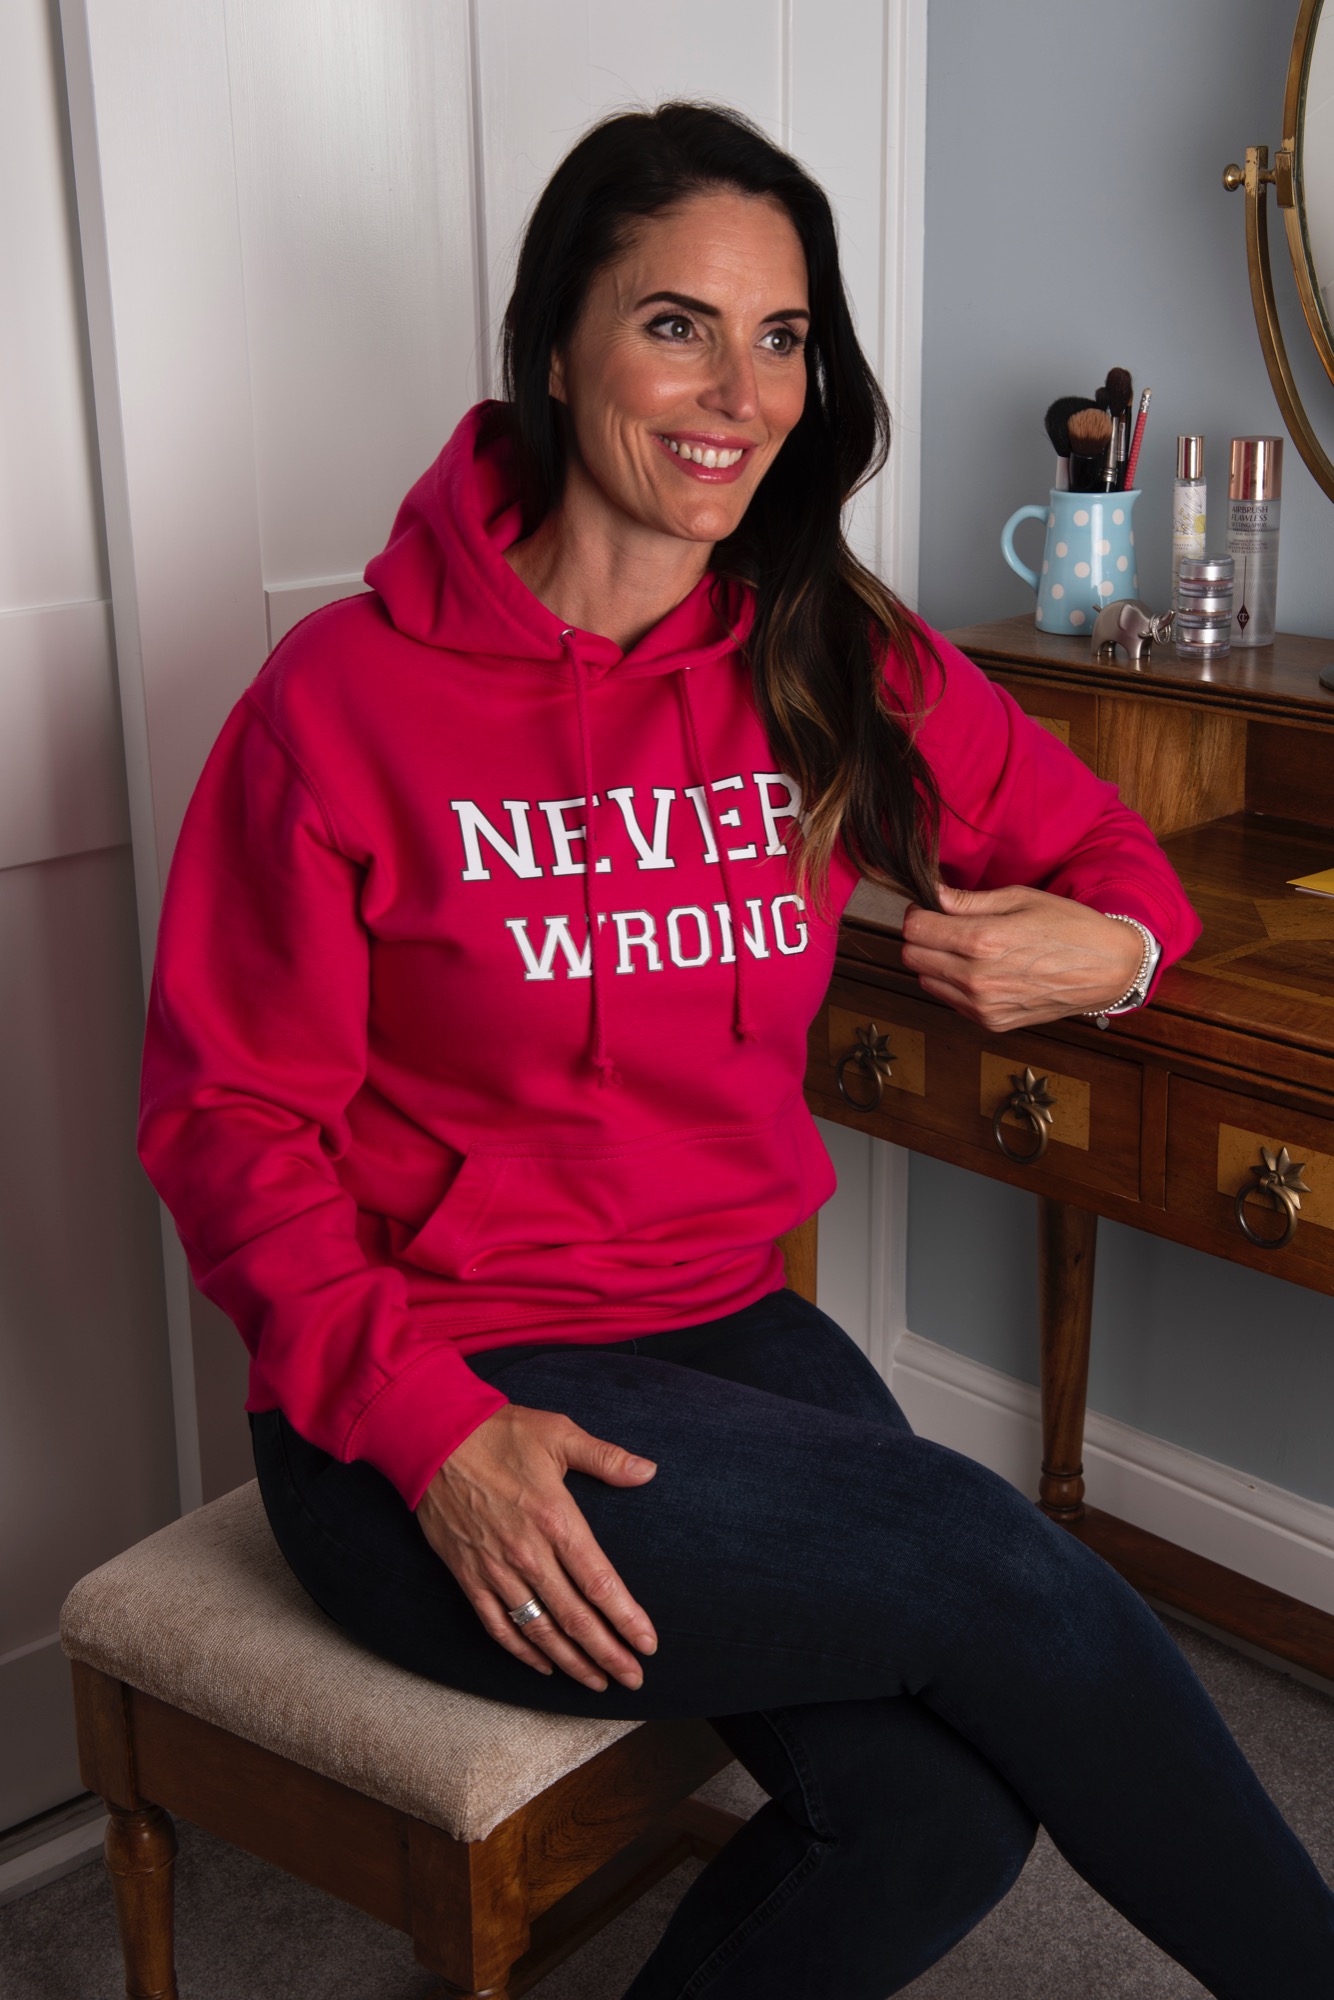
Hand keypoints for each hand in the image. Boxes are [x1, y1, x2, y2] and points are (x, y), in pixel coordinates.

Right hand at [415, 1404, 658, 1691]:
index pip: (599, 1583)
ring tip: (597, 1681)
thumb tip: (649, 1472)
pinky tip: (543, 1665)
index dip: (627, 1619)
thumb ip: (606, 1458)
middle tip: (633, 1679)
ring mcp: (496, 1569)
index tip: (649, 1644)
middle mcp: (528, 1554)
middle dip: (608, 1654)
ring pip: (539, 1630)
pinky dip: (521, 1651)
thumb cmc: (499, 1433)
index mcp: (556, 1520)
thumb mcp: (559, 1434)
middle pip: (575, 1618)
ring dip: (571, 1661)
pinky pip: (497, 1625)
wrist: (431, 1438)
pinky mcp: (468, 1576)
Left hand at [900, 883, 1143, 1031]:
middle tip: (945, 926)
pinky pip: (951, 1001)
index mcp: (983, 941)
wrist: (1108, 969)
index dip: (918, 914)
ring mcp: (983, 1005)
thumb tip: (932, 894)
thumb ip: (969, 901)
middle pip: (912, 957)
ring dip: (936, 963)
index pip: (915, 930)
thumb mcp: (1020, 899)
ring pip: (926, 981)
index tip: (930, 908)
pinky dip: (955, 985)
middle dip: (922, 938)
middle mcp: (977, 978)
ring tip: (967, 949)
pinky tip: (982, 970)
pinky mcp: (992, 1022)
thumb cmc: (1069, 927)